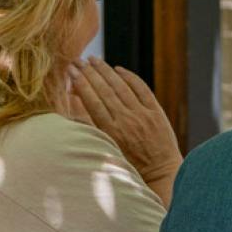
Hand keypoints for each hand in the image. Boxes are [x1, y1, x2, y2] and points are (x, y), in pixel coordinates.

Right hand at [67, 57, 182, 189]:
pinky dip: (130, 77)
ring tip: (94, 59)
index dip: (81, 84)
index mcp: (111, 131)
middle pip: (104, 90)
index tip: (70, 71)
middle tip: (77, 60)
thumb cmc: (129, 164)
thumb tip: (75, 107)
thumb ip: (92, 129)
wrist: (161, 171)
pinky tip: (119, 69)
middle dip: (89, 73)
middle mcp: (126, 120)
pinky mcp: (156, 112)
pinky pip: (142, 89)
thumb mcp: (107, 149)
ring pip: (121, 86)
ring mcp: (143, 115)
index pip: (92, 102)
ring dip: (106, 71)